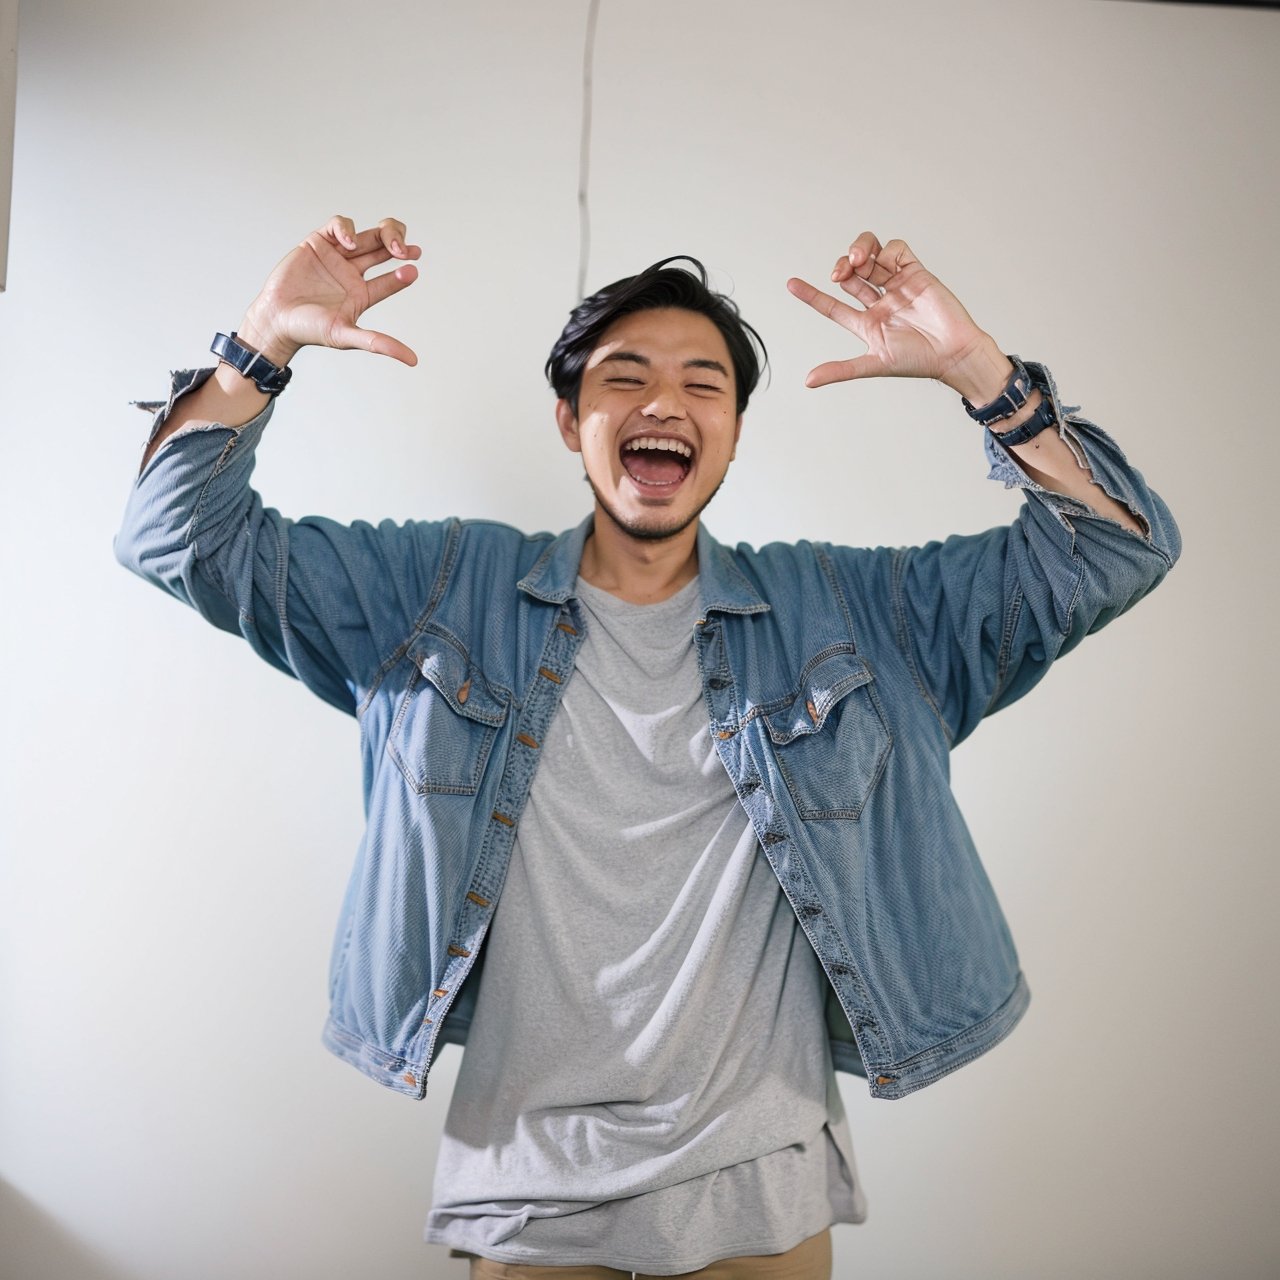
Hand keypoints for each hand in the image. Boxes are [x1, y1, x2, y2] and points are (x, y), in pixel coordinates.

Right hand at [238, 215, 421, 367]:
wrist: (276, 319)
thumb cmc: (309, 330)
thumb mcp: (347, 337)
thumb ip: (378, 343)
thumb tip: (412, 361)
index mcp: (362, 294)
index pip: (389, 281)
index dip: (402, 276)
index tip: (412, 270)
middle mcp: (352, 273)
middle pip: (383, 249)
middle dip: (398, 244)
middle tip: (407, 251)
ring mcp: (336, 257)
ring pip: (366, 235)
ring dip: (383, 234)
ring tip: (391, 244)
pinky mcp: (318, 243)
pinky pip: (338, 226)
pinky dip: (346, 228)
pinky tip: (349, 242)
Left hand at [786, 233, 1003, 398]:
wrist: (953, 351)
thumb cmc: (917, 361)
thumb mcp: (873, 364)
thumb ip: (841, 370)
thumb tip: (808, 381)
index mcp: (866, 324)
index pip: (833, 306)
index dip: (812, 296)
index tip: (790, 284)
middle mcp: (879, 302)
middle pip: (850, 275)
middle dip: (841, 268)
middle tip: (840, 274)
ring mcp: (897, 286)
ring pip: (870, 257)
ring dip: (858, 253)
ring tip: (857, 262)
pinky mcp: (916, 272)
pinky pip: (896, 250)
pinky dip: (885, 251)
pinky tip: (883, 263)